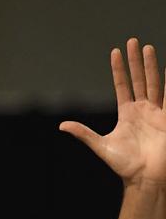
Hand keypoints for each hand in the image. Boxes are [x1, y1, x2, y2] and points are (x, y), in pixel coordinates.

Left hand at [60, 38, 165, 185]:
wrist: (145, 177)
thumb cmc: (125, 165)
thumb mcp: (101, 146)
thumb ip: (83, 134)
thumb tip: (62, 125)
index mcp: (127, 114)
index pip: (122, 85)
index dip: (119, 69)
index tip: (115, 52)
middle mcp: (142, 109)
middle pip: (139, 79)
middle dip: (135, 61)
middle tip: (133, 41)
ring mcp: (156, 112)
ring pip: (153, 82)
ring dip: (151, 65)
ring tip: (147, 47)